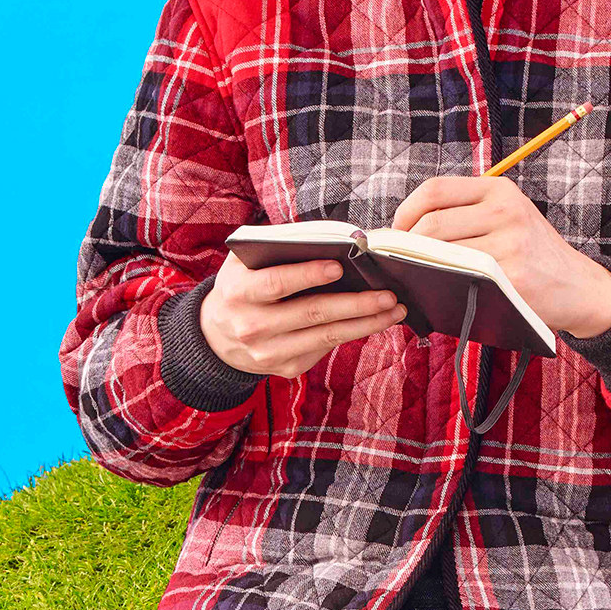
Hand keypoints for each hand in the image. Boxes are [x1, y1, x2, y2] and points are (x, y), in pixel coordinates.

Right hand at [198, 247, 407, 379]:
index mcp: (239, 293)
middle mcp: (253, 326)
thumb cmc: (241, 287)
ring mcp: (270, 353)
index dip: (308, 274)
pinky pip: (326, 348)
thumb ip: (277, 249)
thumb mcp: (244, 264)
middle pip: (312, 313)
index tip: (340, 266)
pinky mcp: (286, 368)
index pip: (277, 283)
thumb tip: (331, 240)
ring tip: (394, 309)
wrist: (216, 337)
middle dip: (355, 303)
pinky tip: (375, 321)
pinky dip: (354, 333)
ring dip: (366, 323)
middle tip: (388, 294)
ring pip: (327, 336)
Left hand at [387, 171, 610, 339]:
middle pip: (431, 223)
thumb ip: (466, 214)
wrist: (579, 287)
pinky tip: (436, 292)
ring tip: (413, 276)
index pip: (434, 189)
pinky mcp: (512, 276)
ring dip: (417, 268)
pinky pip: (460, 279)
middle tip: (397, 263)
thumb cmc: (533, 255)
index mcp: (499, 190)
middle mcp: (505, 210)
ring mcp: (510, 244)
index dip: (404, 212)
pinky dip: (440, 286)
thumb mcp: (508, 217)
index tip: (395, 233)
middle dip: (404, 246)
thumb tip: (404, 231)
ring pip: (441, 253)